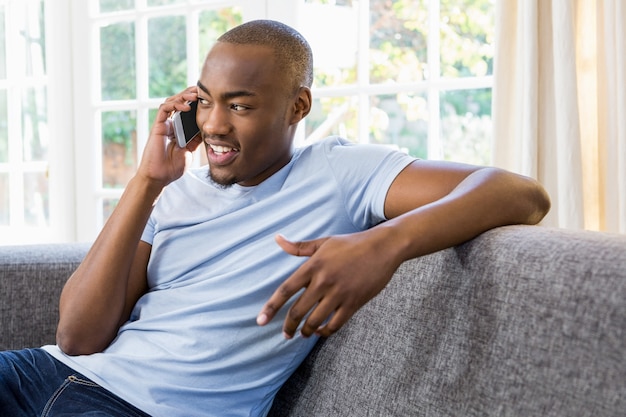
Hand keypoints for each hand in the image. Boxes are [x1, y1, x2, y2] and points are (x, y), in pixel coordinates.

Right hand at [136, 86, 202, 187]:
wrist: (159, 178)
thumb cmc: (172, 168)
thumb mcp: (189, 151)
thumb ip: (195, 140)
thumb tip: (206, 130)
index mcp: (178, 130)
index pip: (186, 111)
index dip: (195, 103)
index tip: (207, 98)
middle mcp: (170, 124)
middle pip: (179, 102)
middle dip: (189, 94)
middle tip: (201, 90)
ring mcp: (163, 125)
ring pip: (171, 102)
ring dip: (183, 96)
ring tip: (195, 95)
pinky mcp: (157, 127)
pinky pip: (164, 109)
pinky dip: (174, 104)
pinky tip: (186, 107)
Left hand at [257, 230, 401, 338]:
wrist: (383, 247)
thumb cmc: (352, 243)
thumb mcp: (324, 242)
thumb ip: (299, 247)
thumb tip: (277, 239)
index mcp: (313, 266)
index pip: (285, 290)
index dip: (271, 307)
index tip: (261, 321)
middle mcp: (323, 281)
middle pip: (298, 311)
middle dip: (288, 326)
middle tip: (285, 334)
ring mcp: (339, 294)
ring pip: (315, 321)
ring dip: (306, 331)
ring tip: (303, 334)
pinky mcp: (354, 303)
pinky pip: (335, 324)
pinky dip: (325, 331)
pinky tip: (321, 332)